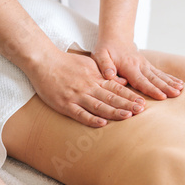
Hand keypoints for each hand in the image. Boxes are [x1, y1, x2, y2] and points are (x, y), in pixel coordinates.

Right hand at [26, 51, 146, 127]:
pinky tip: (102, 124)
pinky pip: (80, 113)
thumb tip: (122, 80)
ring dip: (113, 111)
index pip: (116, 88)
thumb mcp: (89, 64)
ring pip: (99, 106)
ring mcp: (77, 96)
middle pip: (111, 97)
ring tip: (127, 116)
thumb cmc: (66, 63)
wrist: (43, 61)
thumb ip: (105, 73)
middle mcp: (88, 87)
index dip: (130, 96)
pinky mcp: (65, 104)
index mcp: (95, 78)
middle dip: (127, 104)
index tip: (142, 102)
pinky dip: (91, 119)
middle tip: (141, 110)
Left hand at [92, 40, 183, 99]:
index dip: (151, 89)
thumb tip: (110, 75)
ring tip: (181, 90)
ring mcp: (145, 65)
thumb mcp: (99, 56)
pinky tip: (180, 84)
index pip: (141, 80)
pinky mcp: (148, 66)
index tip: (161, 96)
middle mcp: (140, 65)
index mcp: (128, 66)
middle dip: (166, 87)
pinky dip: (171, 78)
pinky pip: (160, 73)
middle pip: (154, 78)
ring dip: (171, 82)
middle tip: (176, 94)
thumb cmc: (106, 49)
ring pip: (160, 75)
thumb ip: (104, 66)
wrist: (115, 36)